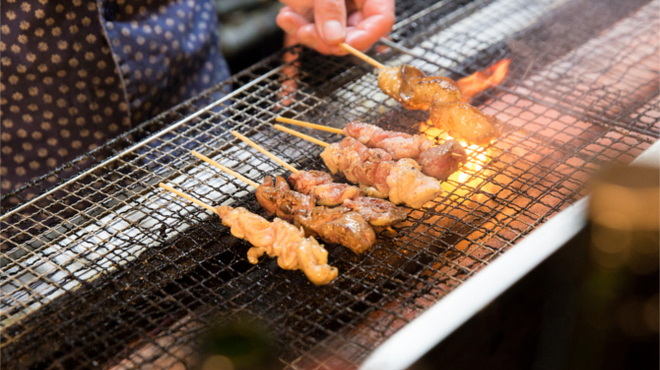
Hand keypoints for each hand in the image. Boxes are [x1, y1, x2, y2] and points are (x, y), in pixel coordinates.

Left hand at [277, 0, 394, 54]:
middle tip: (306, 33)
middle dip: (327, 39)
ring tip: (290, 20)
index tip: (343, 44)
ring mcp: (336, 7)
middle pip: (352, 34)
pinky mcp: (315, 11)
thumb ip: (331, 7)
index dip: (365, 37)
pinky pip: (311, 29)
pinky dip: (296, 26)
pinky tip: (286, 17)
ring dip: (307, 34)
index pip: (380, 21)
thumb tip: (335, 39)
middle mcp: (356, 1)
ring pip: (329, 37)